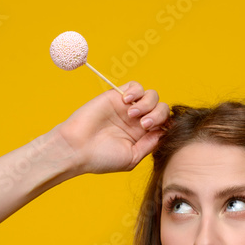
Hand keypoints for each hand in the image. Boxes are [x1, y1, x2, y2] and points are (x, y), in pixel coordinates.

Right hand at [53, 82, 169, 174]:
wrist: (77, 148)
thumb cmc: (101, 158)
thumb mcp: (132, 157)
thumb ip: (150, 144)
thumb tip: (165, 132)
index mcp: (143, 136)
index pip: (165, 124)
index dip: (167, 124)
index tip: (158, 131)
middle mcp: (137, 121)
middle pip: (162, 109)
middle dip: (158, 115)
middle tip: (144, 124)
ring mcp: (127, 108)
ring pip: (152, 96)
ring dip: (147, 104)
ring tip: (132, 115)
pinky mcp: (116, 96)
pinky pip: (135, 86)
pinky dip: (136, 91)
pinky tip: (126, 102)